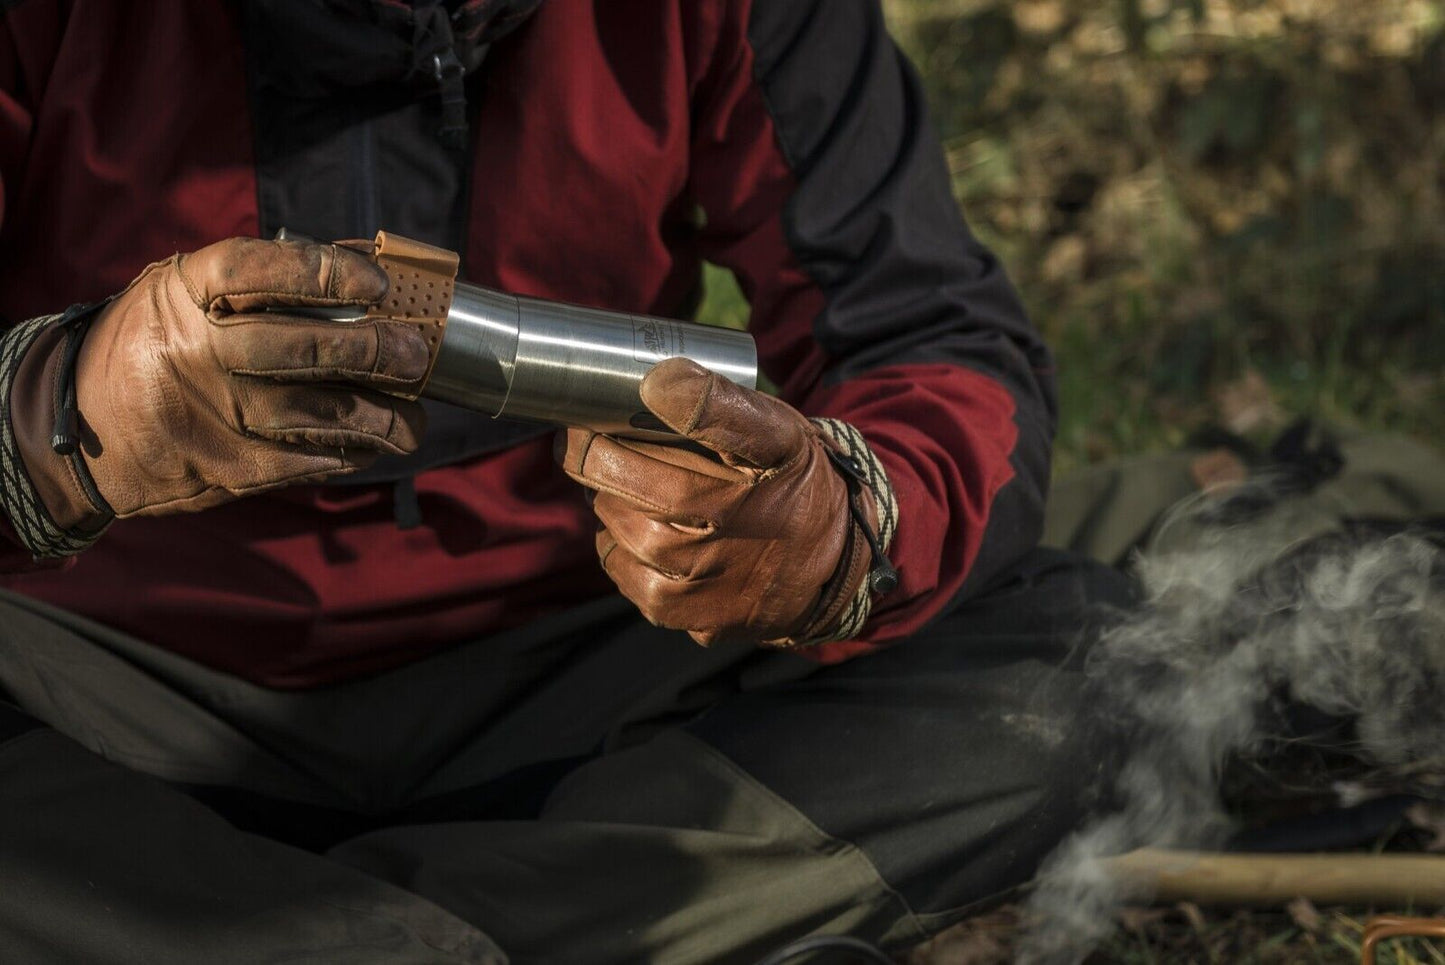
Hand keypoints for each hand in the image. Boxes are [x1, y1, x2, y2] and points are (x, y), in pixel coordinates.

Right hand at [11, 237, 427, 531]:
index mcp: (182, 293)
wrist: (78, 427)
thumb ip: (258, 282)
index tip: (376, 284)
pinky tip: (373, 446)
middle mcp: (195, 351)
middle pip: (299, 347)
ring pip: (313, 414)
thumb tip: (360, 269)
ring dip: (378, 417)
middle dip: (371, 352)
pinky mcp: (222, 468)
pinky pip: (302, 460)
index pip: (258, 269)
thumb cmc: (153, 344)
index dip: (323, 273)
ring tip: (413, 419)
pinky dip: (347, 453)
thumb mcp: (180, 293)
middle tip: (416, 355)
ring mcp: (209, 413)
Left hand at [559, 357, 875, 646]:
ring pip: (622, 526)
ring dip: (608, 502)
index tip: (639, 388)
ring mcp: (713, 575)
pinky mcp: (693, 614)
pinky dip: (618, 548)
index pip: (719, 419)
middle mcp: (742, 521)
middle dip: (598, 456)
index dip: (673, 403)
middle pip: (636, 480)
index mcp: (772, 460)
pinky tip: (634, 532)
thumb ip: (723, 402)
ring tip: (619, 488)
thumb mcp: (780, 435)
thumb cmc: (788, 488)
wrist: (827, 569)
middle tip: (589, 442)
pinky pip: (625, 572)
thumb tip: (655, 380)